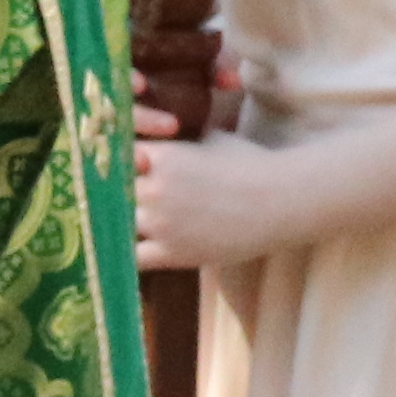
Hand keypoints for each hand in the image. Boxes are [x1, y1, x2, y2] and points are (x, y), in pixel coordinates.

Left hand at [122, 102, 297, 271]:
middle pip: (115, 192)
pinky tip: (136, 250)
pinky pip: (134, 258)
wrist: (280, 201)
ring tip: (136, 221)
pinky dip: (130, 254)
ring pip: (120, 223)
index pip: (120, 158)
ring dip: (126, 221)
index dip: (122, 165)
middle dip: (122, 193)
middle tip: (131, 197)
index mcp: (162, 157)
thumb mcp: (212, 140)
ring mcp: (161, 224)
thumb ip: (179, 144)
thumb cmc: (251, 165)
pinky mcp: (172, 254)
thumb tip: (164, 138)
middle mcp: (155, 190)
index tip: (127, 169)